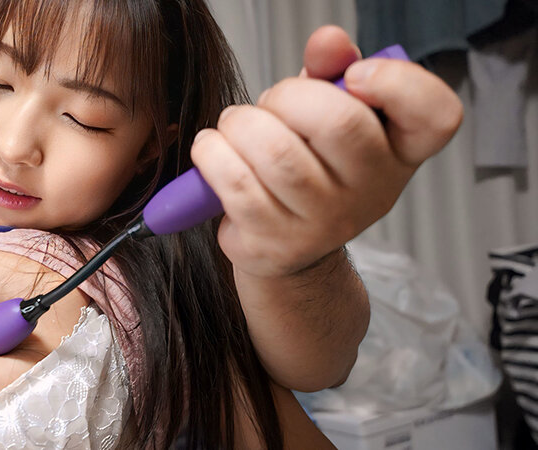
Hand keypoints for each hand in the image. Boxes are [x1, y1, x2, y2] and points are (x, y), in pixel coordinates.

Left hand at [191, 26, 462, 277]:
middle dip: (286, 96)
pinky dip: (213, 152)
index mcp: (399, 150)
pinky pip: (237, 183)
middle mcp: (373, 191)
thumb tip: (329, 40)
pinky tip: (213, 149)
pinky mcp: (277, 243)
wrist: (280, 243)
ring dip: (240, 124)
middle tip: (270, 104)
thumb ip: (329, 70)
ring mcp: (326, 224)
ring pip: (277, 153)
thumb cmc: (306, 164)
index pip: (436, 116)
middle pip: (340, 122)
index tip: (355, 74)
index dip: (399, 83)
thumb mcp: (324, 111)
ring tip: (235, 127)